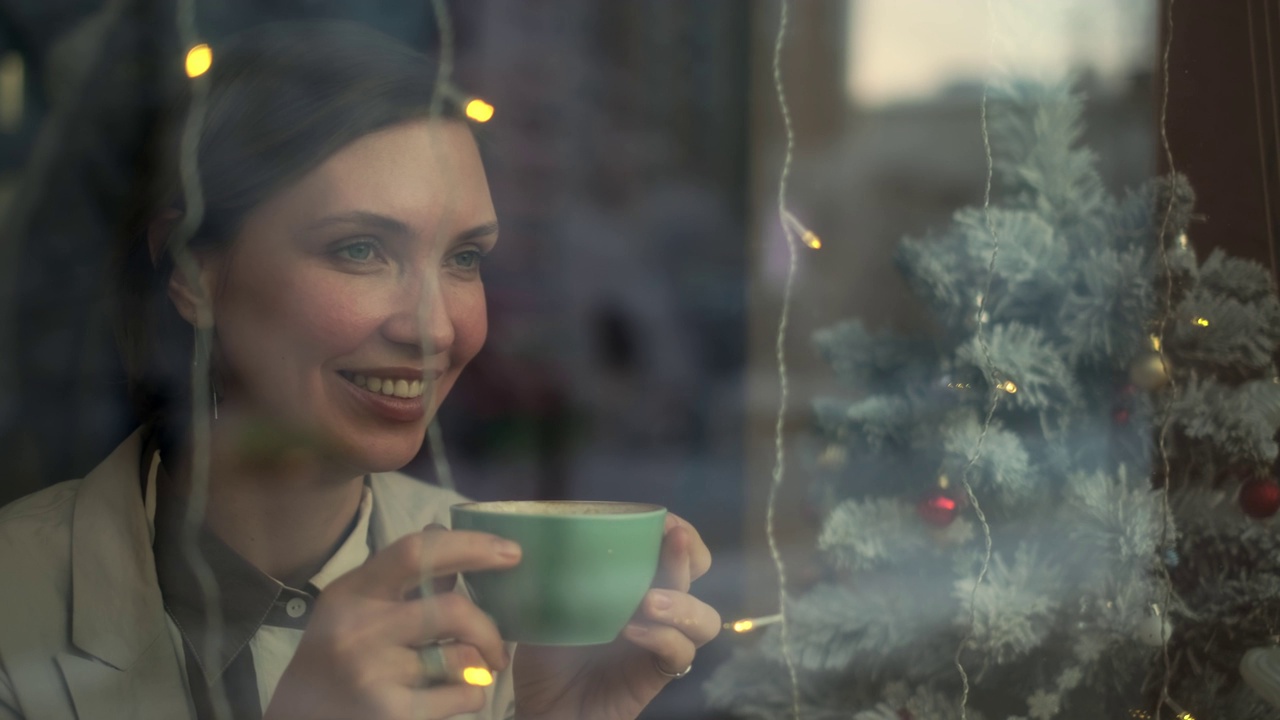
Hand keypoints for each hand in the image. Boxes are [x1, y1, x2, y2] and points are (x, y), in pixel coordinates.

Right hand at [263, 527, 520, 719]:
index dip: (469, 546)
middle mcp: (358, 628)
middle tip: (498, 650)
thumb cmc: (333, 661)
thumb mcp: (355, 609)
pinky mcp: (389, 713)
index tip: (512, 552)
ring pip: (463, 658)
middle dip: (489, 630)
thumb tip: (443, 532)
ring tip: (468, 677)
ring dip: (479, 669)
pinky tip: (450, 701)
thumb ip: (401, 578)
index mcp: (352, 591)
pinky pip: (461, 697)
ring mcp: (372, 672)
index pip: (415, 552)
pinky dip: (470, 698)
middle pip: (452, 610)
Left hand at [513, 513, 719, 719]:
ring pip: (703, 618)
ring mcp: (661, 641)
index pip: (672, 546)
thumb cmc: (547, 655)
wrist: (546, 709)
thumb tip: (550, 534)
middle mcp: (655, 606)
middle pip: (697, 572)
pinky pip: (681, 653)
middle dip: (689, 553)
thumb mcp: (547, 605)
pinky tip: (632, 632)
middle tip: (672, 541)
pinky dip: (662, 637)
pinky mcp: (659, 673)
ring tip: (649, 601)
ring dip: (681, 601)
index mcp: (634, 582)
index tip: (663, 520)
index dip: (677, 529)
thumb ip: (560, 574)